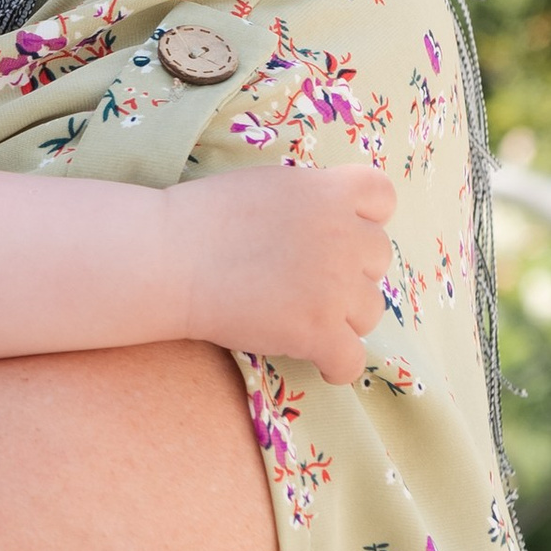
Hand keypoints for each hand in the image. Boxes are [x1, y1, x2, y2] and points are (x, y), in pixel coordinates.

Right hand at [161, 161, 394, 383]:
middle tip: (305, 280)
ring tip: (300, 317)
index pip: (382, 199)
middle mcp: (344, 234)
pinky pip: (352, 360)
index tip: (336, 232)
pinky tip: (316, 360)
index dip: (363, 217)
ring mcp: (335, 285)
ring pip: (369, 311)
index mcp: (331, 191)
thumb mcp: (270, 185)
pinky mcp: (318, 330)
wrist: (168, 259)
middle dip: (350, 270)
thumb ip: (313, 198)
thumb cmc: (204, 219)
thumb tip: (338, 221)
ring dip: (342, 316)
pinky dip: (337, 365)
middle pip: (378, 258)